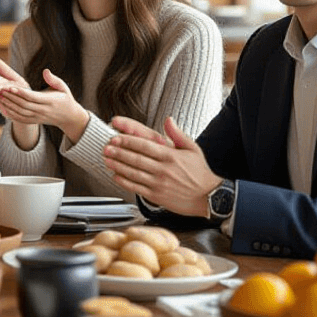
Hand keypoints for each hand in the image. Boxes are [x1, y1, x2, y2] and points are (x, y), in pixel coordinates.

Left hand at [0, 58, 88, 141]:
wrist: (68, 117)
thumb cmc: (65, 98)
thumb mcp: (63, 87)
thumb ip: (54, 79)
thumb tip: (45, 71)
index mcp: (49, 101)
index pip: (32, 97)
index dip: (20, 93)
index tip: (10, 86)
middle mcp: (42, 111)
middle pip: (23, 104)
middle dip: (10, 97)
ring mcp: (37, 117)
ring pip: (19, 112)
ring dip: (7, 104)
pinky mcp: (33, 121)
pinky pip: (19, 118)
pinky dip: (9, 112)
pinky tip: (1, 105)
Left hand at [102, 116, 221, 215]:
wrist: (211, 197)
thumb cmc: (201, 172)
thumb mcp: (193, 149)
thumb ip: (177, 134)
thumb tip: (168, 119)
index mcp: (171, 156)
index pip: (144, 146)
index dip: (127, 141)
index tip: (116, 137)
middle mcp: (163, 170)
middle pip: (136, 159)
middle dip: (118, 152)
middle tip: (106, 147)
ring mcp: (159, 184)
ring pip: (133, 173)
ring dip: (118, 166)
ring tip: (107, 159)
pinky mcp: (157, 196)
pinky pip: (136, 188)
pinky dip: (124, 181)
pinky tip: (115, 176)